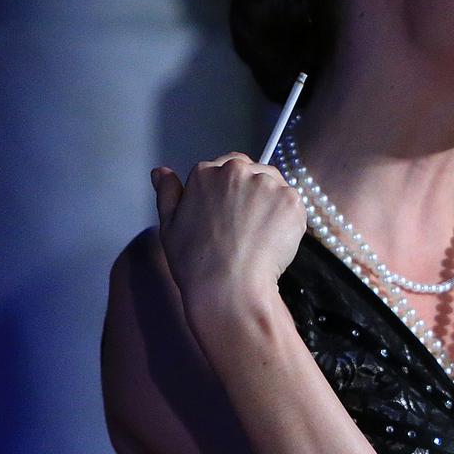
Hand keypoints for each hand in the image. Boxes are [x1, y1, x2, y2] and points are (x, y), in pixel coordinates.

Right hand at [150, 152, 305, 319]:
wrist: (229, 287)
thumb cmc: (197, 263)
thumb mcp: (169, 226)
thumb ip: (167, 193)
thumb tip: (161, 173)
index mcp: (205, 173)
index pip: (226, 166)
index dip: (231, 191)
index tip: (231, 211)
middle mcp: (236, 171)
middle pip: (253, 172)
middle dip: (252, 194)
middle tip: (246, 227)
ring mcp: (266, 184)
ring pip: (275, 186)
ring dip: (271, 204)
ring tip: (257, 235)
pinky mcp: (291, 200)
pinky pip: (293, 204)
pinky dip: (287, 220)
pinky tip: (272, 240)